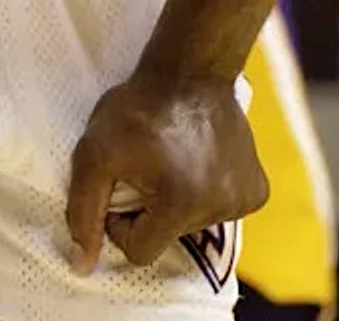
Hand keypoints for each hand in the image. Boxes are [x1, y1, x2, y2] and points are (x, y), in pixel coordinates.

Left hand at [65, 73, 265, 274]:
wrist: (191, 70)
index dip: (121, 223)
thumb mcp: (94, 155)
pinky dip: (208, 195)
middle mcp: (220, 208)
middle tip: (148, 169)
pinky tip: (201, 164)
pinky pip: (222, 211)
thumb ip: (83, 213)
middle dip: (151, 212)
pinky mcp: (257, 189)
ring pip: (194, 225)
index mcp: (181, 205)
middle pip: (169, 237)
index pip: (140, 250)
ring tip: (175, 161)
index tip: (123, 186)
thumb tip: (82, 267)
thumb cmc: (138, 110)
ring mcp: (243, 199)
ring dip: (179, 202)